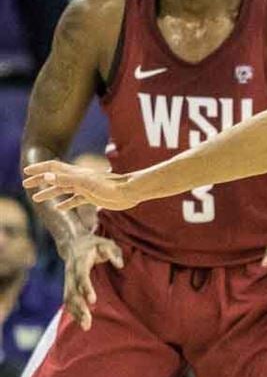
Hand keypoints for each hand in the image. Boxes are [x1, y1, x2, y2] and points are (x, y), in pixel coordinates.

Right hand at [23, 160, 139, 211]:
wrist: (131, 192)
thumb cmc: (111, 186)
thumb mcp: (86, 183)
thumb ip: (66, 180)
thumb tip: (47, 176)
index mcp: (76, 173)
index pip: (53, 167)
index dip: (40, 169)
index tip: (26, 172)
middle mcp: (79, 179)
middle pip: (55, 178)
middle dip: (40, 181)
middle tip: (26, 185)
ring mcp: (85, 188)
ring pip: (63, 190)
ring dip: (50, 193)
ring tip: (37, 198)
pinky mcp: (93, 197)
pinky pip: (76, 200)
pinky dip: (66, 203)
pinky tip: (60, 208)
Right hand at [59, 233, 123, 329]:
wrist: (73, 243)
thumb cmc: (95, 244)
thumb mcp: (107, 243)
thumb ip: (114, 252)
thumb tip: (120, 264)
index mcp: (79, 262)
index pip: (81, 277)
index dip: (85, 288)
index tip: (92, 300)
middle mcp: (70, 273)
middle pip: (72, 292)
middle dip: (79, 307)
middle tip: (87, 321)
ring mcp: (67, 280)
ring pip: (68, 298)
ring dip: (75, 312)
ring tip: (86, 326)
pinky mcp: (68, 286)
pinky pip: (68, 300)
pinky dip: (73, 311)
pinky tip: (80, 322)